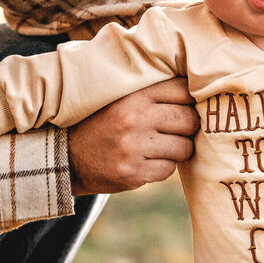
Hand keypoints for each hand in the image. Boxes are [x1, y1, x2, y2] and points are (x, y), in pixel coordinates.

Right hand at [68, 77, 199, 194]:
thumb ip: (152, 91)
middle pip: (189, 119)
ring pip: (184, 148)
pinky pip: (169, 169)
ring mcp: (135, 147)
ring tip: (160, 146)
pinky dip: (163, 167)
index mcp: (135, 95)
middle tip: (176, 129)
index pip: (183, 90)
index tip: (185, 105)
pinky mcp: (134, 173)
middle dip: (188, 126)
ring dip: (177, 149)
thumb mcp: (120, 98)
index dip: (189, 99)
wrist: (66, 156)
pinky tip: (146, 161)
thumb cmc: (102, 123)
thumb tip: (197, 89)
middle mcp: (135, 118)